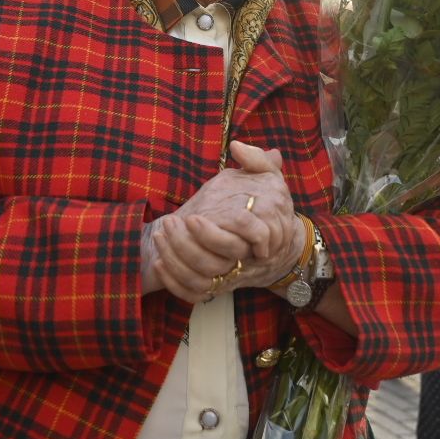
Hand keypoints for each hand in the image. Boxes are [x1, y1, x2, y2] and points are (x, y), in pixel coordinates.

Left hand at [140, 140, 305, 302]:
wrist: (280, 248)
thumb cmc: (272, 207)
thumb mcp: (271, 179)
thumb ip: (257, 160)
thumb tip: (235, 145)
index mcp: (255, 235)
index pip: (231, 243)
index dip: (210, 234)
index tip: (191, 217)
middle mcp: (243, 260)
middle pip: (211, 264)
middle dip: (185, 245)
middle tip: (168, 223)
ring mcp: (230, 276)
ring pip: (199, 280)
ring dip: (175, 260)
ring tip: (159, 235)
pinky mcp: (217, 287)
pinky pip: (193, 293)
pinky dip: (174, 283)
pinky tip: (159, 262)